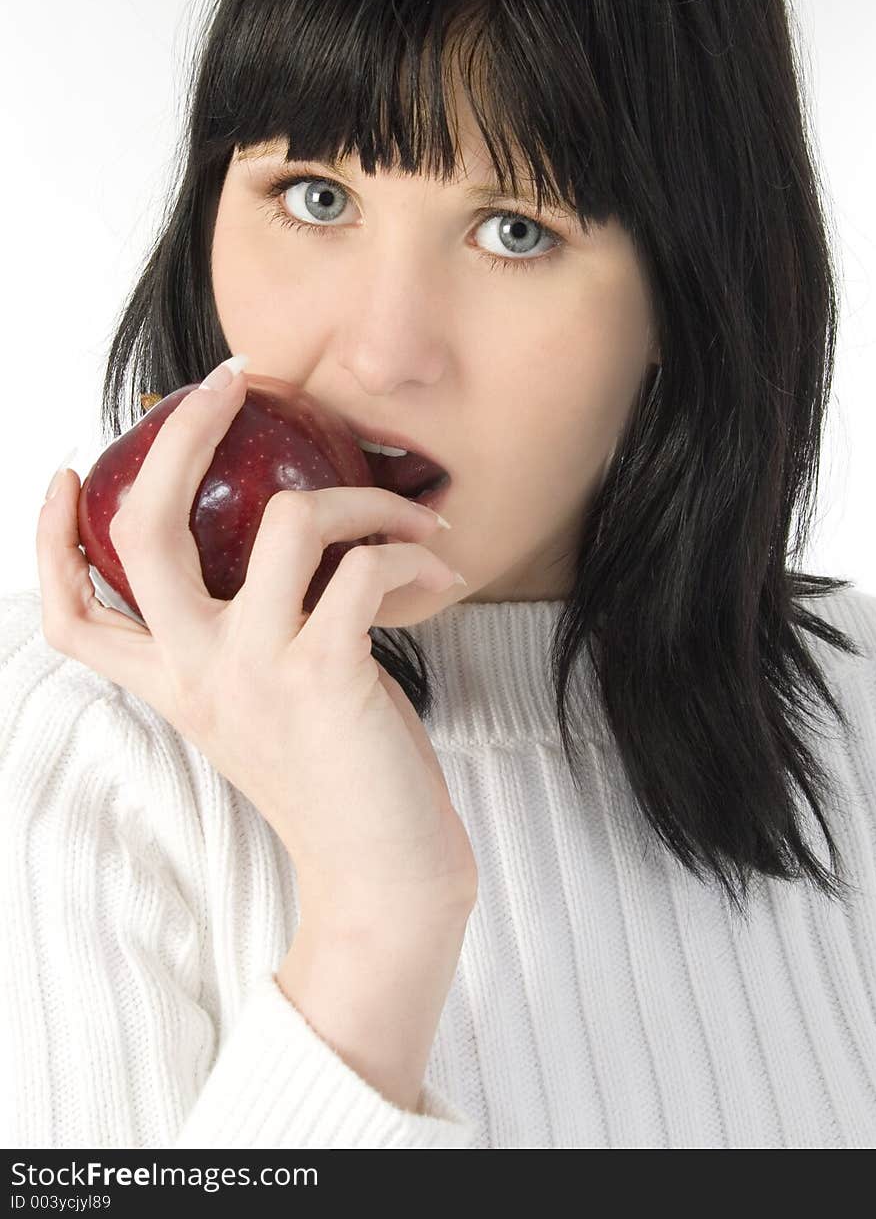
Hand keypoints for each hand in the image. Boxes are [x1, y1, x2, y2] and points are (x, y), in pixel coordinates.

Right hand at [36, 370, 477, 927]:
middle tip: (225, 382)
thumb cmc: (336, 780)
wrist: (381, 878)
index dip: (51, 540)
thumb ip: (247, 637)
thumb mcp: (264, 706)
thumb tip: (288, 538)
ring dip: (363, 496)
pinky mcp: (324, 674)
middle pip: (146, 531)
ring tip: (409, 514)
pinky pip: (364, 565)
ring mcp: (255, 671)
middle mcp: (198, 673)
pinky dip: (408, 549)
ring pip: (284, 518)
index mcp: (175, 684)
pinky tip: (439, 567)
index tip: (69, 476)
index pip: (74, 617)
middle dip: (180, 435)